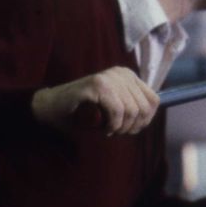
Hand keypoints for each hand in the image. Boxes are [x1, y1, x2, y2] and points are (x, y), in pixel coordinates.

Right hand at [32, 66, 159, 135]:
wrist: (51, 107)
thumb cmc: (84, 110)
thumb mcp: (115, 106)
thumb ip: (132, 107)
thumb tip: (149, 118)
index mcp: (128, 75)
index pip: (154, 100)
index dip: (145, 120)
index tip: (131, 129)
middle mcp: (121, 73)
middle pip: (143, 108)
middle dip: (132, 127)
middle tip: (117, 132)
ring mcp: (108, 77)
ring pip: (131, 111)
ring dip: (121, 128)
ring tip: (110, 130)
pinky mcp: (97, 85)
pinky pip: (117, 111)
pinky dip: (113, 125)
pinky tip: (104, 129)